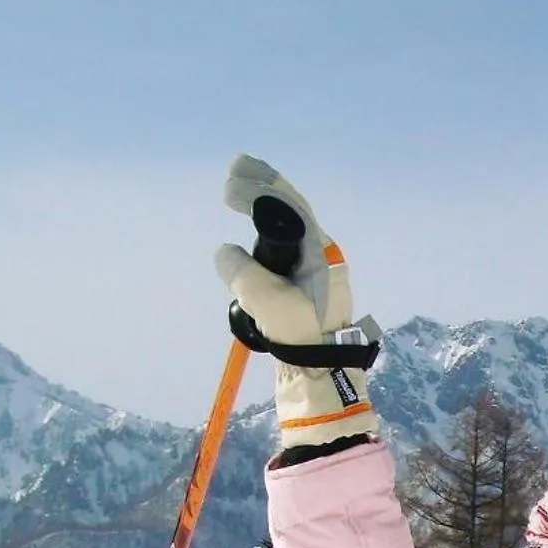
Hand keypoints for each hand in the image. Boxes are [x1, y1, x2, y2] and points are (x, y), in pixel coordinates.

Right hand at [214, 155, 380, 447]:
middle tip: (233, 171)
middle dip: (262, 188)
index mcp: (319, 256)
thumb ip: (246, 277)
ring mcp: (311, 272)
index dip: (261, 190)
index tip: (231, 182)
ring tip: (234, 190)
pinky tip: (249, 229)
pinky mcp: (300, 287)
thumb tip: (225, 253)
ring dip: (262, 206)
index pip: (291, 209)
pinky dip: (262, 231)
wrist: (322, 376)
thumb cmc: (304, 340)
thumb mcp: (271, 308)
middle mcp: (319, 257)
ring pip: (286, 227)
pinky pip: (281, 247)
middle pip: (290, 211)